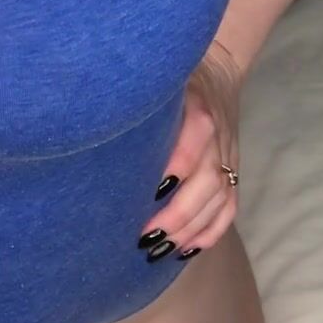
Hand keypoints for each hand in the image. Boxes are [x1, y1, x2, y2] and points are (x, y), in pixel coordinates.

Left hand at [136, 40, 243, 258]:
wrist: (218, 71)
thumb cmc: (171, 81)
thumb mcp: (158, 84)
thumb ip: (135, 102)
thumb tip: (88, 125)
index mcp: (197, 110)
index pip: (193, 144)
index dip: (175, 170)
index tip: (149, 194)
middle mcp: (217, 136)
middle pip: (208, 181)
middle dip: (178, 215)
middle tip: (145, 237)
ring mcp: (229, 156)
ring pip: (220, 199)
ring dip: (191, 229)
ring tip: (160, 251)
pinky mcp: (234, 170)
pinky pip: (230, 206)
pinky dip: (211, 231)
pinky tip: (187, 248)